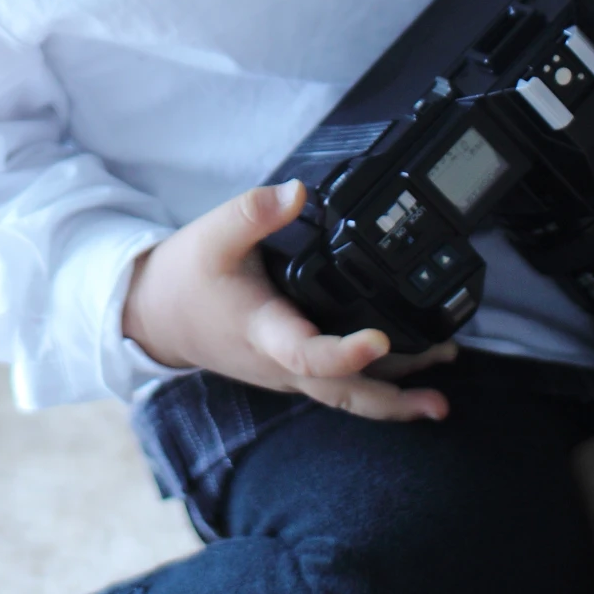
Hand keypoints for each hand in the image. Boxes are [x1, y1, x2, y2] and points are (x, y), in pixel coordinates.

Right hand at [122, 180, 455, 421]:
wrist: (155, 316)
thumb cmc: (184, 279)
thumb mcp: (210, 236)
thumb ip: (253, 211)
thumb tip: (297, 192)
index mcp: (264, 332)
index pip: (310, 355)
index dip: (346, 353)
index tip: (380, 340)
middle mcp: (281, 363)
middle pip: (343, 395)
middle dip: (394, 400)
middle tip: (438, 399)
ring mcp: (287, 373)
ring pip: (345, 397)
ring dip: (393, 398)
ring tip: (439, 389)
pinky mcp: (290, 369)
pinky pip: (337, 388)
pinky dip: (372, 387)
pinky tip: (404, 372)